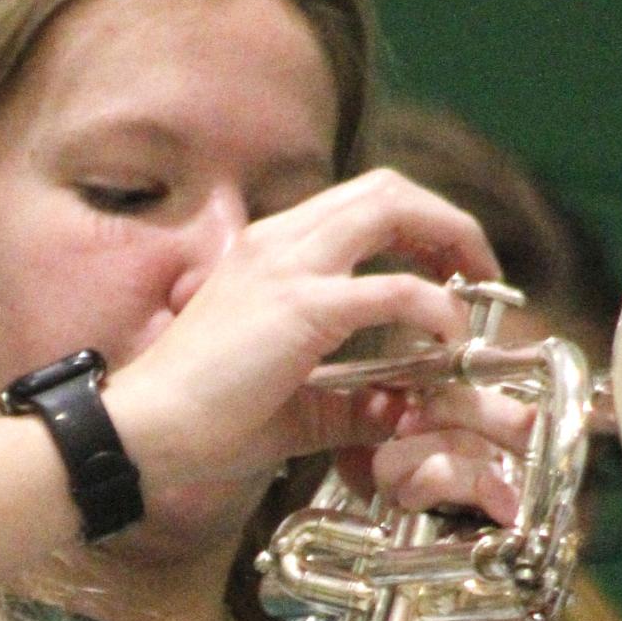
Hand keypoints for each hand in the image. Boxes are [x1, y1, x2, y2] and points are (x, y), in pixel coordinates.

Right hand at [104, 169, 502, 492]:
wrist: (142, 432)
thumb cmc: (203, 420)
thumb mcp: (295, 404)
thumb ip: (352, 399)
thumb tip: (406, 409)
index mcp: (270, 253)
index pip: (360, 203)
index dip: (419, 225)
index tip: (451, 271)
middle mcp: (278, 242)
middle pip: (386, 189)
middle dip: (445, 221)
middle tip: (479, 270)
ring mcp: (287, 266)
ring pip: (392, 208)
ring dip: (449, 240)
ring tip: (476, 290)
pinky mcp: (299, 307)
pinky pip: (394, 289)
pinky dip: (436, 309)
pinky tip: (448, 340)